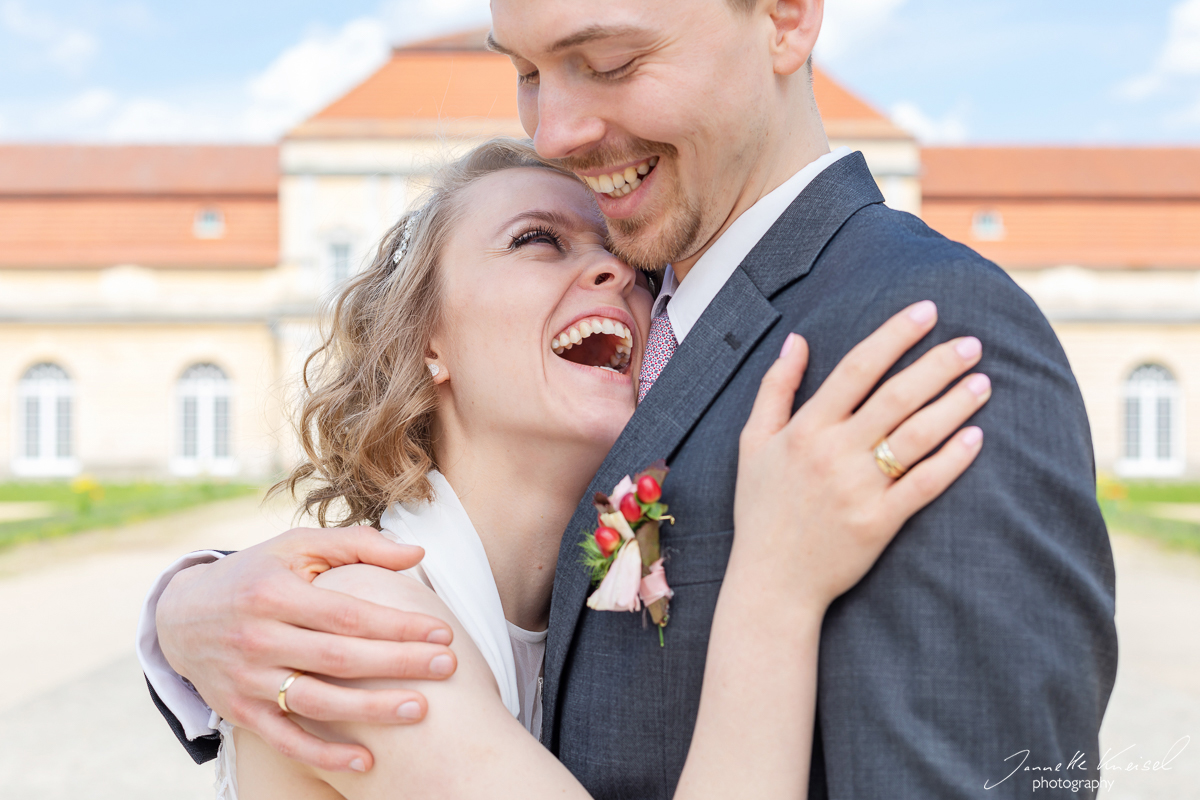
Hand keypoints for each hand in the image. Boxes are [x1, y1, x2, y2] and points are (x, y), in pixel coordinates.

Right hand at [157, 526, 458, 772]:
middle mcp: (258, 639)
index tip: (442, 631)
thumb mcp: (298, 546)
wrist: (181, 615)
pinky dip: (324, 755)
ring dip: (371, 711)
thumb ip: (359, 545)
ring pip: (317, 702)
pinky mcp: (241, 712)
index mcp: (275, 594)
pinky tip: (367, 762)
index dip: (397, 624)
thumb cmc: (257, 574)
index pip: (347, 614)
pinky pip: (286, 740)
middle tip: (447, 667)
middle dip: (398, 664)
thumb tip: (418, 552)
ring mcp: (248, 680)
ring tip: (420, 709)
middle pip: (339, 658)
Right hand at [735, 300, 987, 611]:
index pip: (857, 367)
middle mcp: (833, 452)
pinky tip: (976, 437)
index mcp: (805, 428)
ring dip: (954, 405)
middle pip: (896, 396)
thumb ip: (775, 388)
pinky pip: (924, 485)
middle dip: (938, 365)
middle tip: (972, 343)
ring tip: (983, 382)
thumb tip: (797, 340)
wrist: (770, 580)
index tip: (927, 311)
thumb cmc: (762, 509)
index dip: (894, 335)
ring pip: (916, 436)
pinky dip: (952, 460)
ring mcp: (858, 488)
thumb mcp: (753, 443)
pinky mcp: (879, 522)